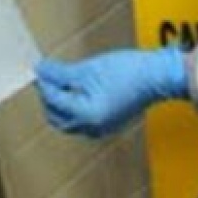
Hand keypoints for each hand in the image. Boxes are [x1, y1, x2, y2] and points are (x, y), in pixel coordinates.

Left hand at [34, 48, 187, 136]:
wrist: (158, 76)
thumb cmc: (130, 71)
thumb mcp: (89, 69)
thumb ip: (61, 73)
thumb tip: (41, 71)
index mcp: (87, 116)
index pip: (54, 101)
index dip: (44, 84)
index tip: (39, 70)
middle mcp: (92, 128)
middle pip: (57, 117)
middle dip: (49, 98)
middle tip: (47, 77)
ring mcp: (101, 129)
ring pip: (69, 121)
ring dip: (61, 104)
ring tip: (60, 82)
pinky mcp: (108, 124)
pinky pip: (82, 121)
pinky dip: (74, 108)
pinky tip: (76, 92)